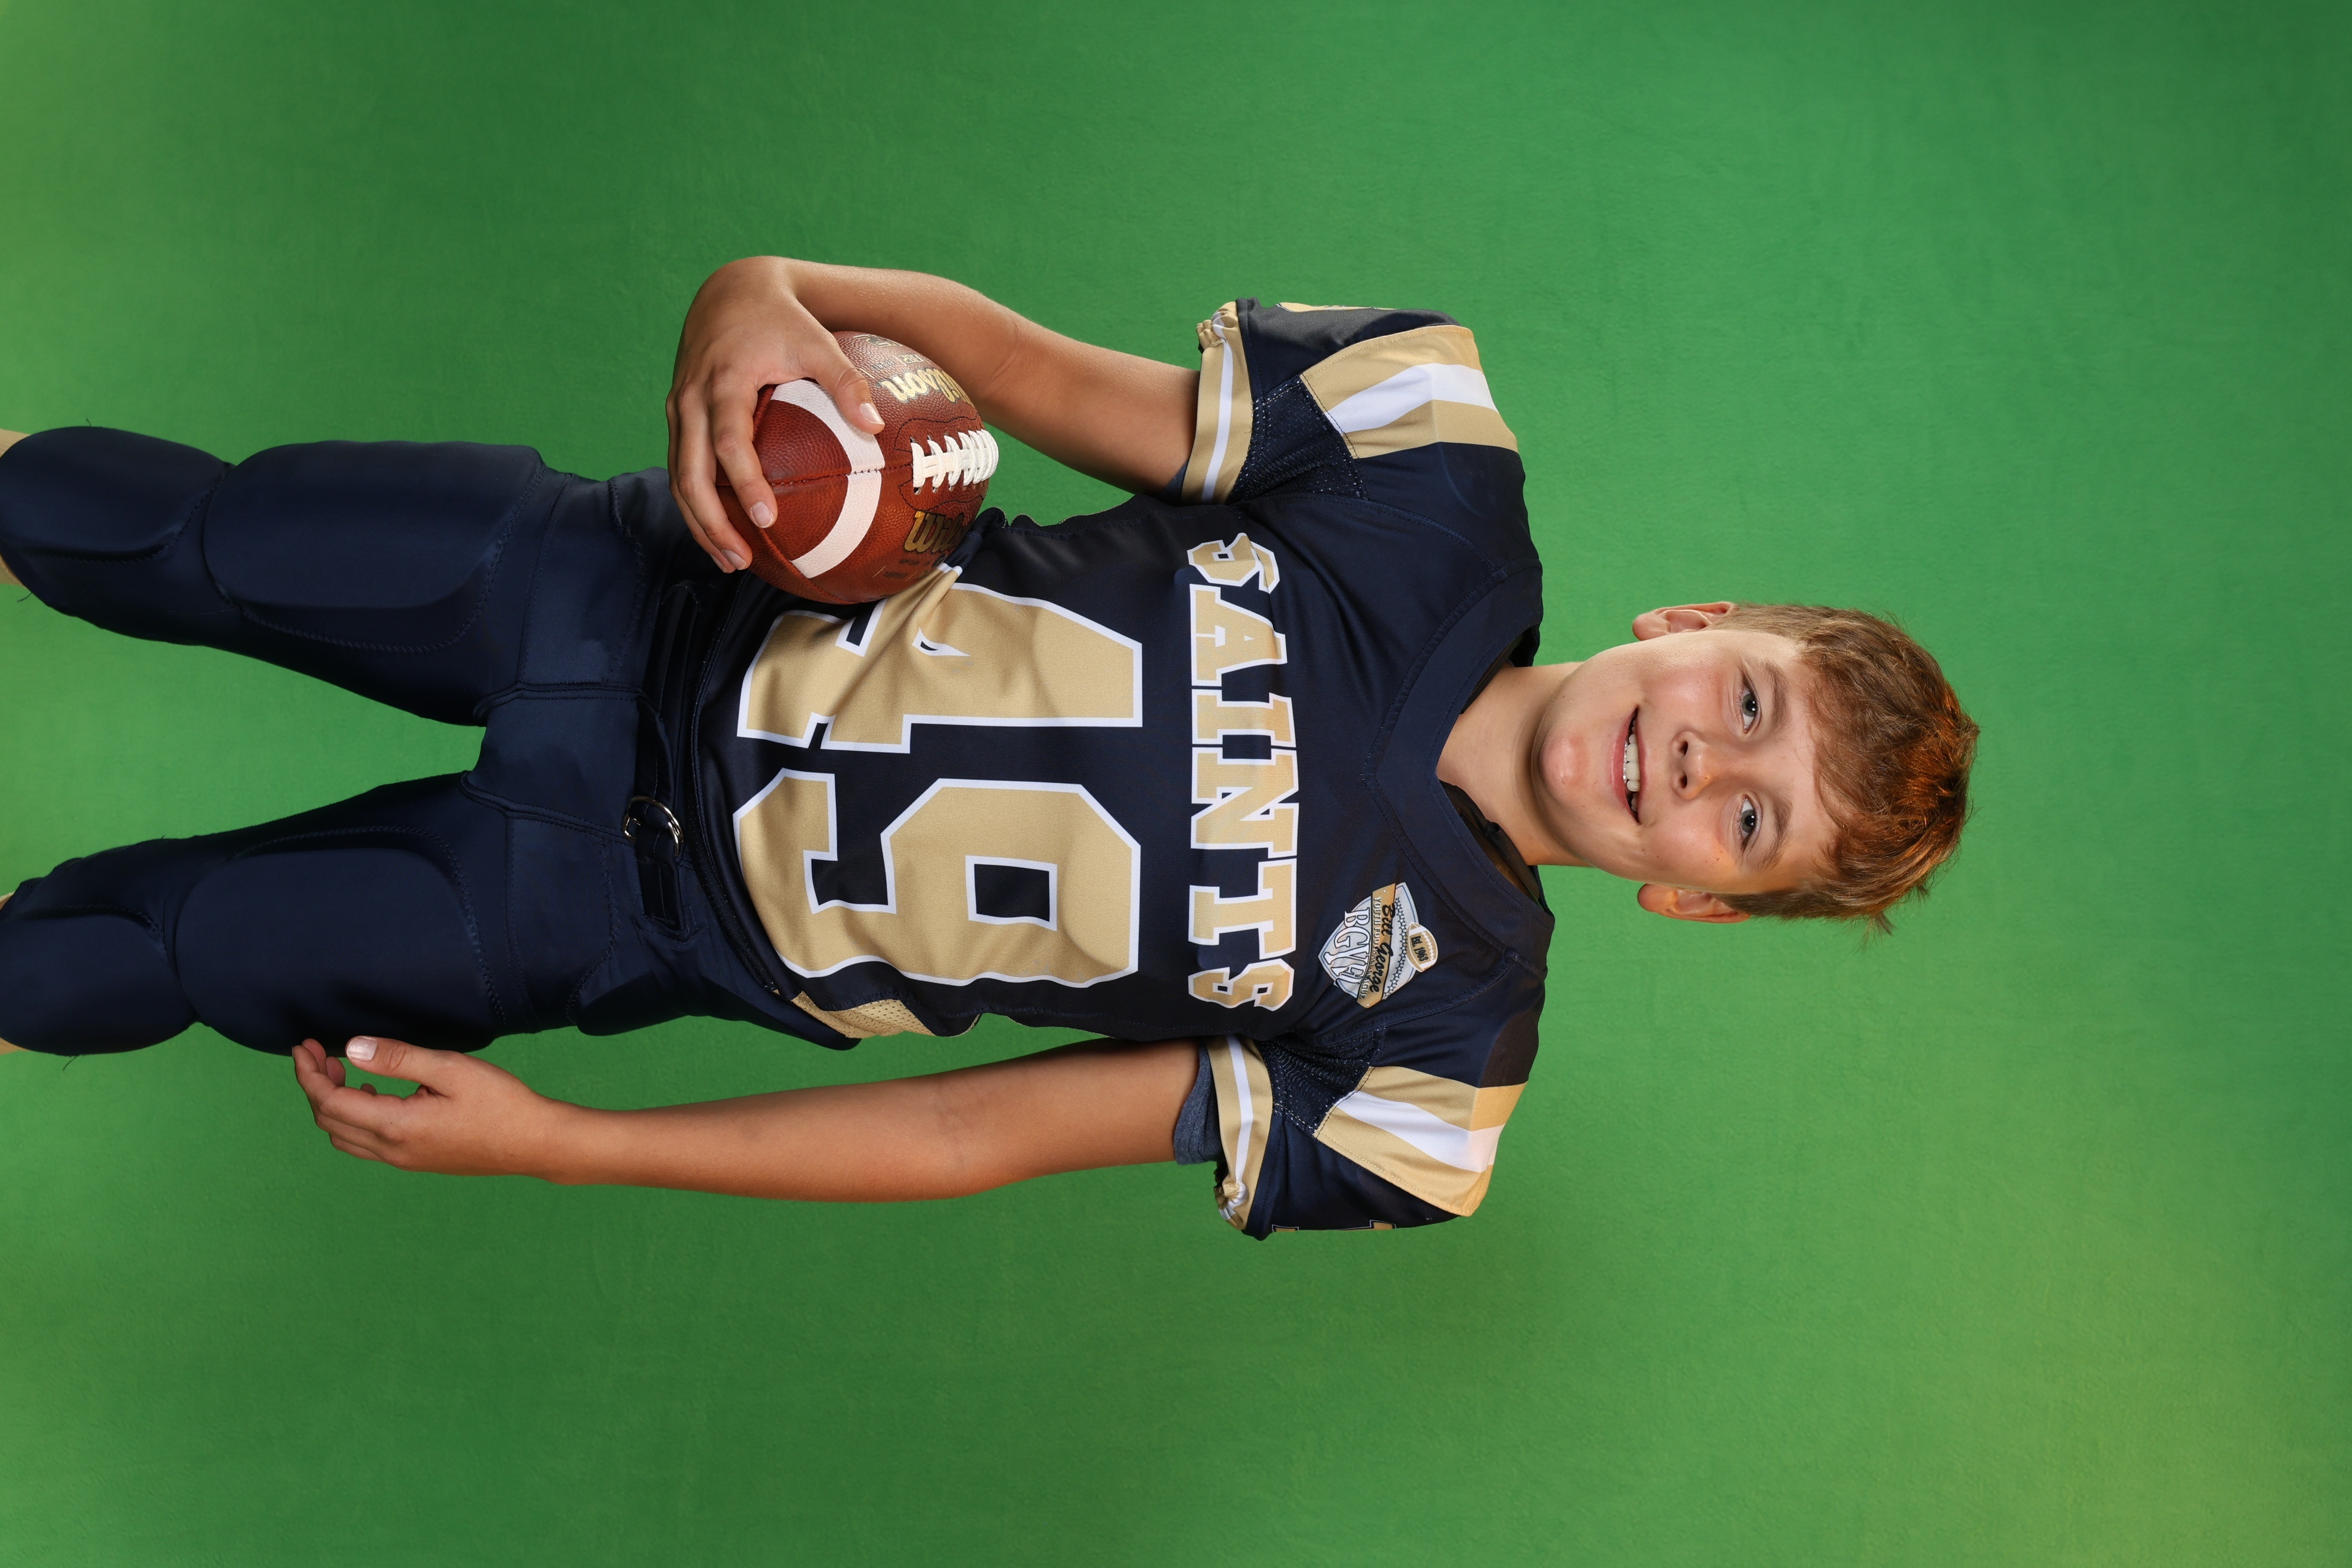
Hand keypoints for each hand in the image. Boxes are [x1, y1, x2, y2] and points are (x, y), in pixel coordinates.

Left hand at [291, 1036, 572, 1177]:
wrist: (535, 1143)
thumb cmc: (500, 1103)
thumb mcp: (451, 1069)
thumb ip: (398, 1058)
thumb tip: (352, 1048)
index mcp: (395, 1126)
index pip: (330, 1101)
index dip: (309, 1073)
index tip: (303, 1046)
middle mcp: (392, 1150)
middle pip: (329, 1121)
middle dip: (315, 1085)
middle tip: (319, 1052)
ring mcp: (403, 1160)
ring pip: (344, 1136)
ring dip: (332, 1104)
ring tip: (342, 1070)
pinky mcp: (416, 1160)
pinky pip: (366, 1144)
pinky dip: (353, 1117)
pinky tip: (374, 1094)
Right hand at [666, 256, 885, 573]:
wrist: (731, 290)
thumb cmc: (782, 320)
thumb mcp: (818, 342)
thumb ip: (847, 382)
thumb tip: (877, 428)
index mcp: (723, 381)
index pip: (728, 442)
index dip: (744, 483)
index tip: (766, 519)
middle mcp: (691, 399)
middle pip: (691, 473)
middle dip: (711, 521)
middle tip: (741, 560)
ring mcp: (679, 409)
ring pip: (679, 477)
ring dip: (700, 522)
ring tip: (731, 561)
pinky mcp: (678, 417)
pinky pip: (681, 468)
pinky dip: (697, 503)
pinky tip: (723, 532)